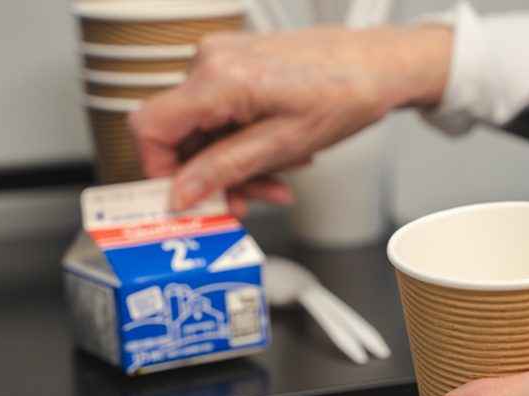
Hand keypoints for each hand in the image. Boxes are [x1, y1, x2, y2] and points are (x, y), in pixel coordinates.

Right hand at [128, 25, 450, 214]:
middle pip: (180, 134)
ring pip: (203, 130)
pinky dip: (243, 143)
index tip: (184, 199)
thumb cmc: (345, 94)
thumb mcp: (283, 146)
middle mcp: (212, 61)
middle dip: (212, 176)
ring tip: (276, 178)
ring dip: (234, 164)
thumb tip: (183, 191)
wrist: (378, 66)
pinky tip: (277, 155)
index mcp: (219, 78)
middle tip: (244, 201)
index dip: (160, 171)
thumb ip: (225, 169)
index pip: (150, 127)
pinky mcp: (236, 66)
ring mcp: (223, 60)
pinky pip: (221, 115)